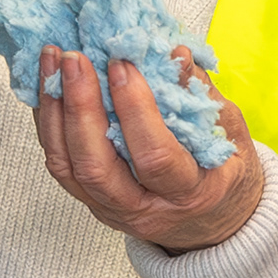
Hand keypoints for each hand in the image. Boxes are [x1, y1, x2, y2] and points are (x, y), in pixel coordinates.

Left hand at [35, 48, 264, 251]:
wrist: (212, 223)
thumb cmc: (224, 174)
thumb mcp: (230, 133)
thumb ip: (200, 95)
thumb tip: (173, 53)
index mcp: (190, 193)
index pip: (154, 157)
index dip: (134, 109)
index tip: (123, 65)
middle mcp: (145, 209)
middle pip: (97, 168)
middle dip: (80, 107)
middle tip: (75, 59)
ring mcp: (112, 209)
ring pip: (68, 167)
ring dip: (54, 110)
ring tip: (51, 63)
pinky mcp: (92, 201)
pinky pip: (61, 165)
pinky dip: (49, 123)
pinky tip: (47, 87)